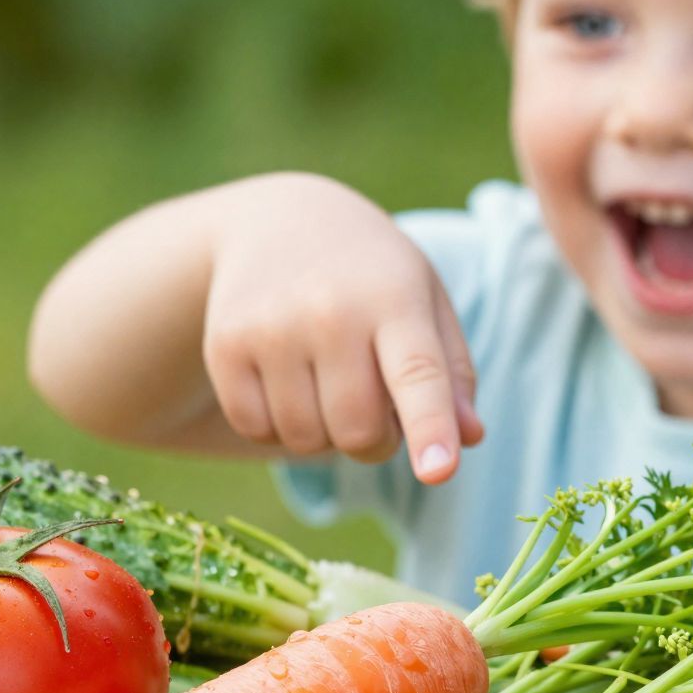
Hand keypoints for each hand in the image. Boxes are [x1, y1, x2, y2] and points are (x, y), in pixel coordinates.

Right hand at [203, 175, 482, 482]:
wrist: (278, 221)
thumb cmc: (371, 276)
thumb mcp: (425, 302)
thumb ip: (452, 374)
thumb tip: (467, 438)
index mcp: (395, 299)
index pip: (418, 375)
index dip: (430, 428)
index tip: (439, 472)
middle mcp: (329, 312)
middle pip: (359, 432)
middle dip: (375, 440)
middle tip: (373, 404)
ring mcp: (271, 329)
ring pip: (305, 440)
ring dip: (324, 434)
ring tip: (328, 384)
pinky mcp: (224, 346)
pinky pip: (256, 430)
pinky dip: (276, 426)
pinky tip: (287, 383)